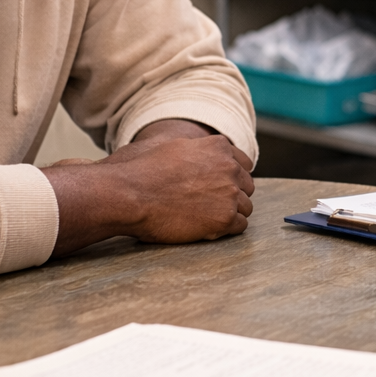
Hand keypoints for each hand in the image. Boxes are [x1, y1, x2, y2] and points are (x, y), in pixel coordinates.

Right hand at [43, 128, 253, 255]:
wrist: (129, 194)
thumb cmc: (141, 171)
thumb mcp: (174, 147)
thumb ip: (197, 151)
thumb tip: (202, 157)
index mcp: (219, 147)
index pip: (243, 163)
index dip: (231, 177)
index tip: (219, 187)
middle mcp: (230, 167)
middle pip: (247, 186)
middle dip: (232, 195)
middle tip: (210, 206)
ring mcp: (229, 192)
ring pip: (245, 207)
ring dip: (230, 213)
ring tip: (205, 219)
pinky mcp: (224, 218)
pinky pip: (239, 226)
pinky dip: (226, 230)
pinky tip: (206, 229)